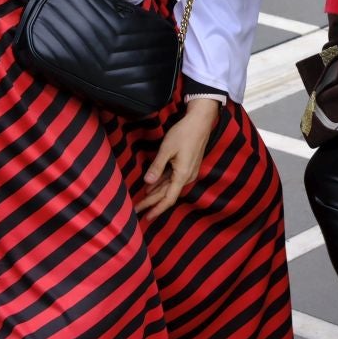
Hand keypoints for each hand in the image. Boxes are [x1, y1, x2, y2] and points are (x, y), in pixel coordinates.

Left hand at [136, 98, 219, 220]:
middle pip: (167, 194)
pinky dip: (161, 183)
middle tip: (137, 209)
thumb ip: (157, 167)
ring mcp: (188, 172)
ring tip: (142, 200)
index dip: (157, 209)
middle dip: (152, 203)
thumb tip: (147, 183)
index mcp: (182, 175)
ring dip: (156, 193)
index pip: (169, 198)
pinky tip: (152, 186)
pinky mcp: (186, 166)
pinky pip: (172, 179)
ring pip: (169, 186)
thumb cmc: (184, 133)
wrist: (200, 121)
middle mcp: (186, 176)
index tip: (146, 217)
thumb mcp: (167, 149)